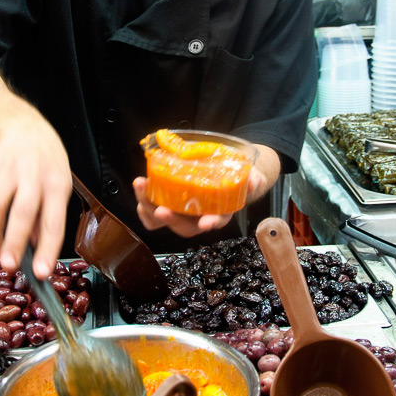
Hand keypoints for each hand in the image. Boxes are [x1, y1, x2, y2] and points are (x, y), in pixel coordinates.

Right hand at [0, 113, 70, 279]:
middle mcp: (32, 174)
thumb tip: (35, 250)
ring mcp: (6, 169)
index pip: (53, 221)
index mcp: (56, 183)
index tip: (41, 272)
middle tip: (8, 266)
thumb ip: (47, 218)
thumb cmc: (45, 163)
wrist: (23, 128)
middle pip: (21, 212)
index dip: (47, 249)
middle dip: (13, 243)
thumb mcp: (58, 186)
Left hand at [132, 166, 267, 236]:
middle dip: (172, 220)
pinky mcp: (166, 205)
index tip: (206, 223)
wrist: (219, 168)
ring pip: (163, 221)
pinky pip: (152, 216)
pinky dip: (144, 208)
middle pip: (184, 227)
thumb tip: (254, 180)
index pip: (217, 220)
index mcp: (219, 211)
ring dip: (149, 209)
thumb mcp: (247, 173)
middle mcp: (198, 216)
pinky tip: (141, 189)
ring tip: (141, 186)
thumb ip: (253, 178)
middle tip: (161, 210)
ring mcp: (180, 212)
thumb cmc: (232, 174)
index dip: (212, 222)